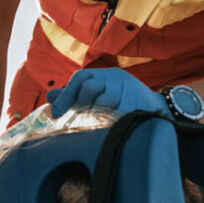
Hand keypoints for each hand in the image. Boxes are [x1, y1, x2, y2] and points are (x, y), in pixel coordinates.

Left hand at [47, 69, 168, 118]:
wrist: (153, 106)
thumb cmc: (117, 101)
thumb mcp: (95, 96)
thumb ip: (73, 96)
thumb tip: (50, 97)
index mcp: (102, 74)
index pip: (80, 79)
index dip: (66, 96)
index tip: (56, 114)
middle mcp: (114, 76)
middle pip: (91, 87)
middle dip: (83, 105)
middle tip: (80, 121)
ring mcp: (129, 87)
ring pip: (107, 99)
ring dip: (98, 114)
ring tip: (95, 125)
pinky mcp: (140, 100)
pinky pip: (123, 111)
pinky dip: (114, 120)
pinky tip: (109, 127)